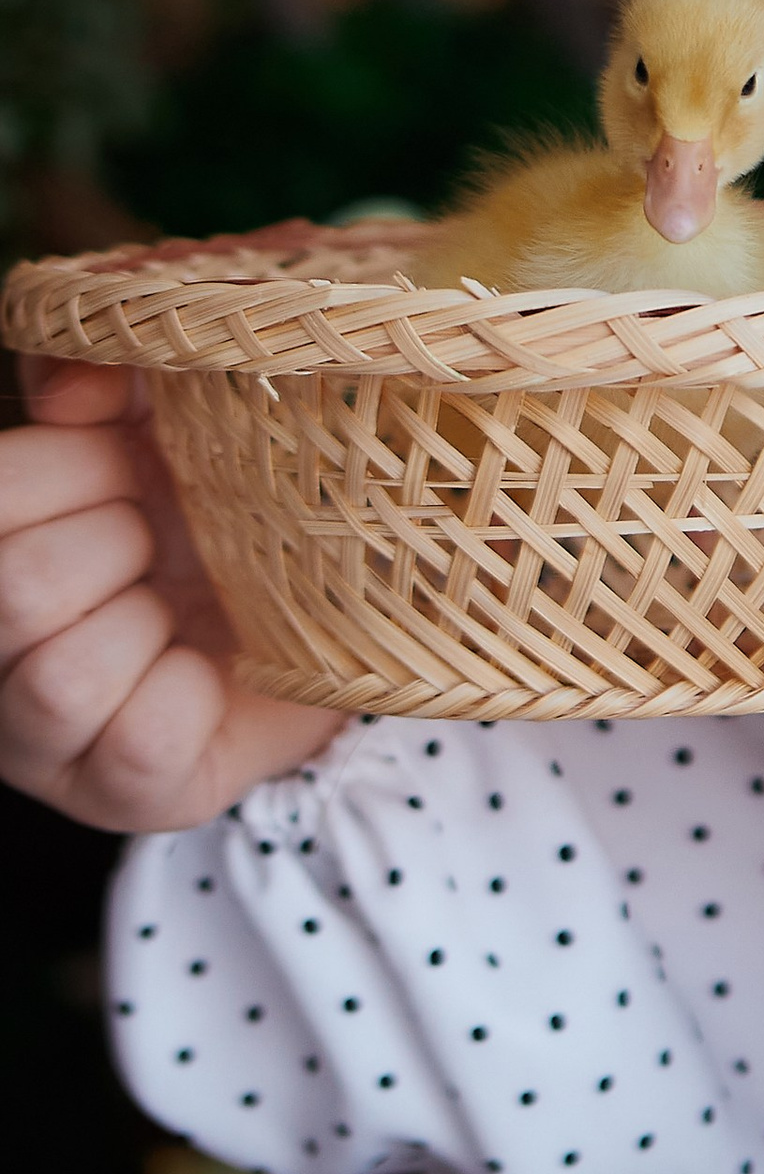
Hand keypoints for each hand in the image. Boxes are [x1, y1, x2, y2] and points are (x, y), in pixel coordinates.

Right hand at [0, 360, 333, 829]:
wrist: (324, 622)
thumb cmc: (221, 518)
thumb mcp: (168, 430)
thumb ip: (110, 382)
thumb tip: (77, 378)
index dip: (79, 466)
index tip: (134, 464)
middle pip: (18, 589)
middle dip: (120, 545)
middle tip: (166, 541)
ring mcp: (43, 737)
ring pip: (61, 679)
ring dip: (147, 627)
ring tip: (178, 613)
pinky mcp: (120, 795)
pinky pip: (139, 744)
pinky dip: (189, 701)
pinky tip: (205, 678)